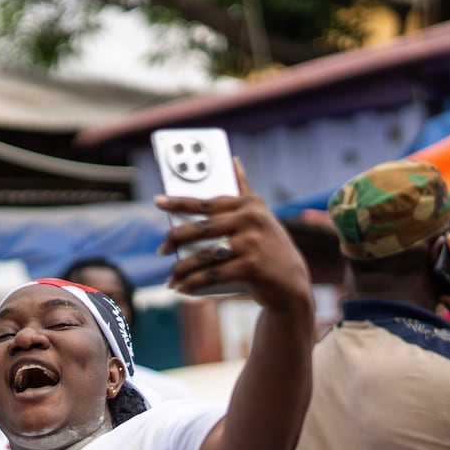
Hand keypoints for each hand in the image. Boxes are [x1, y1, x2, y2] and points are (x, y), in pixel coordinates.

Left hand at [156, 160, 311, 313]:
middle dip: (175, 239)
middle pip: (201, 228)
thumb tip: (233, 160)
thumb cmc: (269, 247)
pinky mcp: (251, 266)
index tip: (158, 202)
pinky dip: (194, 283)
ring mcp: (252, 243)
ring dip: (182, 269)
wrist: (291, 282)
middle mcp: (251, 219)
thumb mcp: (261, 216)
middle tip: (161, 250)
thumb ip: (245, 190)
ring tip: (170, 278)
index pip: (206, 202)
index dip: (179, 202)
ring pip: (204, 255)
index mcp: (249, 204)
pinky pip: (213, 274)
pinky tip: (182, 289)